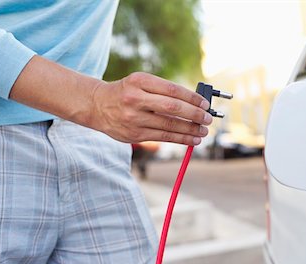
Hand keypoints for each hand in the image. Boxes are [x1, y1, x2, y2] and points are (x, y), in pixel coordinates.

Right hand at [89, 72, 211, 145]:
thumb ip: (163, 90)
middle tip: (208, 118)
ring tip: (203, 131)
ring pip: (169, 126)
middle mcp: (135, 99)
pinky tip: (192, 140)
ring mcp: (134, 118)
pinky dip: (181, 139)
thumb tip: (194, 104)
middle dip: (195, 114)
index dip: (192, 98)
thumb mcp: (140, 82)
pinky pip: (163, 137)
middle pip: (173, 108)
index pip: (172, 90)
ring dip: (191, 130)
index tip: (205, 104)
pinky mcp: (135, 134)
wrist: (97, 105)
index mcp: (139, 81)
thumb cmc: (126, 92)